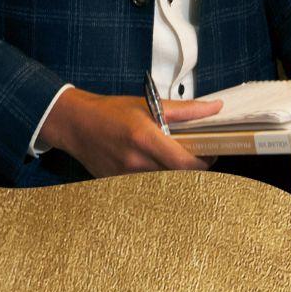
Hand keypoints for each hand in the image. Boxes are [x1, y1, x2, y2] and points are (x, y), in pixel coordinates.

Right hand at [37, 88, 223, 178]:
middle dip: (191, 168)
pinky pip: (146, 187)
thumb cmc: (110, 112)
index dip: (203, 163)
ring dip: (173, 174)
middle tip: (194, 156)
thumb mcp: (149, 104)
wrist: (76, 124)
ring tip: (171, 158)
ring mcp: (126, 177)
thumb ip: (186, 110)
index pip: (184, 163)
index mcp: (145, 138)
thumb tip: (214, 108)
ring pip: (163, 184)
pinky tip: (151, 164)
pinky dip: (155, 178)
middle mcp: (136, 161)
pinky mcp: (118, 185)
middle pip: (177, 176)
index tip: (209, 155)